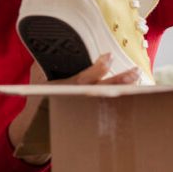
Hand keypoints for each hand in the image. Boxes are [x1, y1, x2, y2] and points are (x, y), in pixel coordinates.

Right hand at [7, 55, 138, 149]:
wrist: (36, 127)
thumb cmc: (38, 97)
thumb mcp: (38, 78)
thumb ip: (45, 62)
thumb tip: (54, 44)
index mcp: (64, 88)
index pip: (84, 78)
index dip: (98, 68)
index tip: (109, 57)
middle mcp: (77, 100)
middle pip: (102, 91)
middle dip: (119, 81)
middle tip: (134, 71)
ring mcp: (85, 111)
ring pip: (108, 100)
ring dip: (125, 91)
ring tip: (136, 78)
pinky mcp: (90, 119)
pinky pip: (108, 108)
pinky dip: (122, 101)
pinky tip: (134, 92)